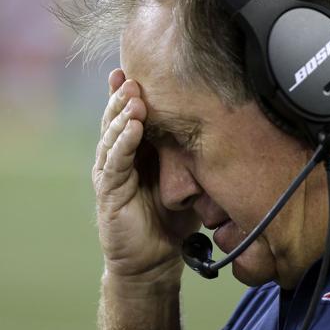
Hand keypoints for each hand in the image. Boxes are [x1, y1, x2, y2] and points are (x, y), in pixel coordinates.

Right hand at [93, 69, 197, 282]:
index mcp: (136, 152)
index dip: (131, 93)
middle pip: (117, 119)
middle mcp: (119, 158)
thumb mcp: (185, 179)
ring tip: (133, 95)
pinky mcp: (109, 192)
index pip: (130, 116)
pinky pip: (115, 163)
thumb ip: (189, 154)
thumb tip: (220, 124)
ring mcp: (111, 174)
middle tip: (132, 74)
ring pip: (112, 136)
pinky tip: (131, 127)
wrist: (155, 261)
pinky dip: (123, 143)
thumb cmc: (171, 219)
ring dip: (122, 114)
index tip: (137, 68)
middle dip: (123, 96)